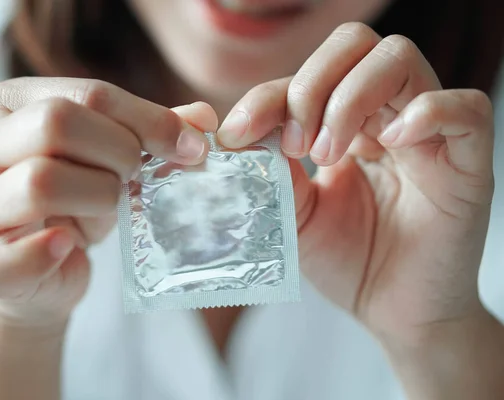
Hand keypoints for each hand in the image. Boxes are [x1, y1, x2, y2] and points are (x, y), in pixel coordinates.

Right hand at [0, 77, 216, 326]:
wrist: (40, 274)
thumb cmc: (78, 205)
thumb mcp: (114, 160)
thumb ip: (153, 134)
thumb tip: (204, 118)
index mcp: (12, 105)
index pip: (88, 94)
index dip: (150, 120)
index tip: (194, 148)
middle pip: (57, 123)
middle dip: (120, 153)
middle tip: (139, 178)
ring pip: (41, 181)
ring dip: (98, 197)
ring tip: (113, 207)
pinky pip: (6, 258)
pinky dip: (44, 254)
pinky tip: (68, 246)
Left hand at [218, 23, 494, 347]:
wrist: (394, 313)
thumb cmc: (346, 261)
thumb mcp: (294, 213)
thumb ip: (273, 171)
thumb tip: (243, 134)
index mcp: (349, 124)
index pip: (310, 75)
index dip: (269, 94)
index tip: (238, 134)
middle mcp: (388, 117)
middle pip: (355, 46)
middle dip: (310, 86)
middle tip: (295, 145)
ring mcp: (429, 135)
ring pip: (398, 60)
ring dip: (349, 100)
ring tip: (327, 155)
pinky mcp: (467, 163)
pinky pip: (465, 108)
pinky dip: (425, 112)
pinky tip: (389, 144)